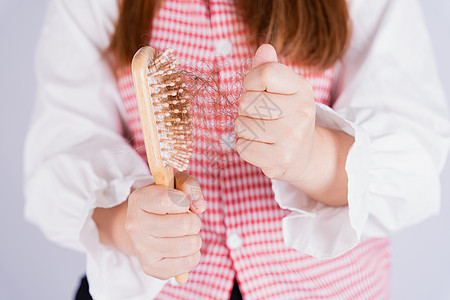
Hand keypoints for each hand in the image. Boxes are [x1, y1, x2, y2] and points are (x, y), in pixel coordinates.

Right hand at [125, 172, 205, 279]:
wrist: (142, 227)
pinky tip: (186, 248)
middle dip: (194, 221)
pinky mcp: (151, 267)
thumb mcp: (174, 184)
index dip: (184, 200)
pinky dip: (193, 256)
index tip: (183, 201)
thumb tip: (199, 206)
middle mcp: (135, 226)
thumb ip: (188, 185)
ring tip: (187, 235)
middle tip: (188, 220)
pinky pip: (185, 265)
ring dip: (195, 239)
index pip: (167, 199)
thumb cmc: (163, 202)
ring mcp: (141, 249)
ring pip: (187, 245)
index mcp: (138, 200)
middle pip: (183, 225)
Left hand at [235, 44, 316, 182]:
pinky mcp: (281, 159)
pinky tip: (260, 146)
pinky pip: (243, 146)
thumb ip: (269, 68)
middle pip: (247, 100)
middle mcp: (301, 111)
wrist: (304, 156)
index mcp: (302, 88)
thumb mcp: (284, 90)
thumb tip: (264, 48)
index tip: (257, 90)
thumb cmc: (287, 118)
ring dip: (244, 129)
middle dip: (245, 108)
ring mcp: (292, 137)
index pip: (264, 73)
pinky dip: (245, 146)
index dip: (251, 81)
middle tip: (260, 115)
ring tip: (261, 132)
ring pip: (241, 124)